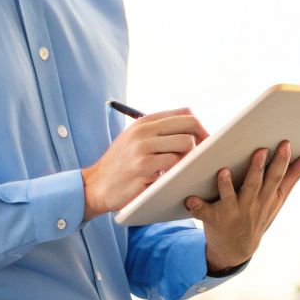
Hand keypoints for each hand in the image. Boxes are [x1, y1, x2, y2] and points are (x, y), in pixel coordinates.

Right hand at [81, 107, 207, 218]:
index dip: (200, 127)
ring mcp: (142, 149)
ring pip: (185, 145)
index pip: (185, 113)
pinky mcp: (143, 168)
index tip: (205, 142)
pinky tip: (170, 179)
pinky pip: (174, 166)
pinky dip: (178, 173)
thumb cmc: (121, 164)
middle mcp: (144, 131)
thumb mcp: (135, 139)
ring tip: (184, 169)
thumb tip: (195, 128)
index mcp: (145, 122)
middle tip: (204, 157)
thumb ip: (160, 132)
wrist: (95, 185)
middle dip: (203, 141)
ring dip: (190, 159)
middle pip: (190, 126)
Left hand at [185, 140, 299, 271]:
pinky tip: (190, 198)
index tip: (286, 144)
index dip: (282, 161)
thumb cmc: (258, 215)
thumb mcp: (278, 199)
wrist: (236, 249)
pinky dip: (197, 206)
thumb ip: (293, 176)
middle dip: (258, 169)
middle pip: (255, 185)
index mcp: (268, 198)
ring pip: (229, 196)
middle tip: (260, 150)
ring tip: (223, 171)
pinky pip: (203, 212)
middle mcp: (251, 205)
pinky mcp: (212, 218)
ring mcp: (231, 213)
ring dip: (226, 185)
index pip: (277, 178)